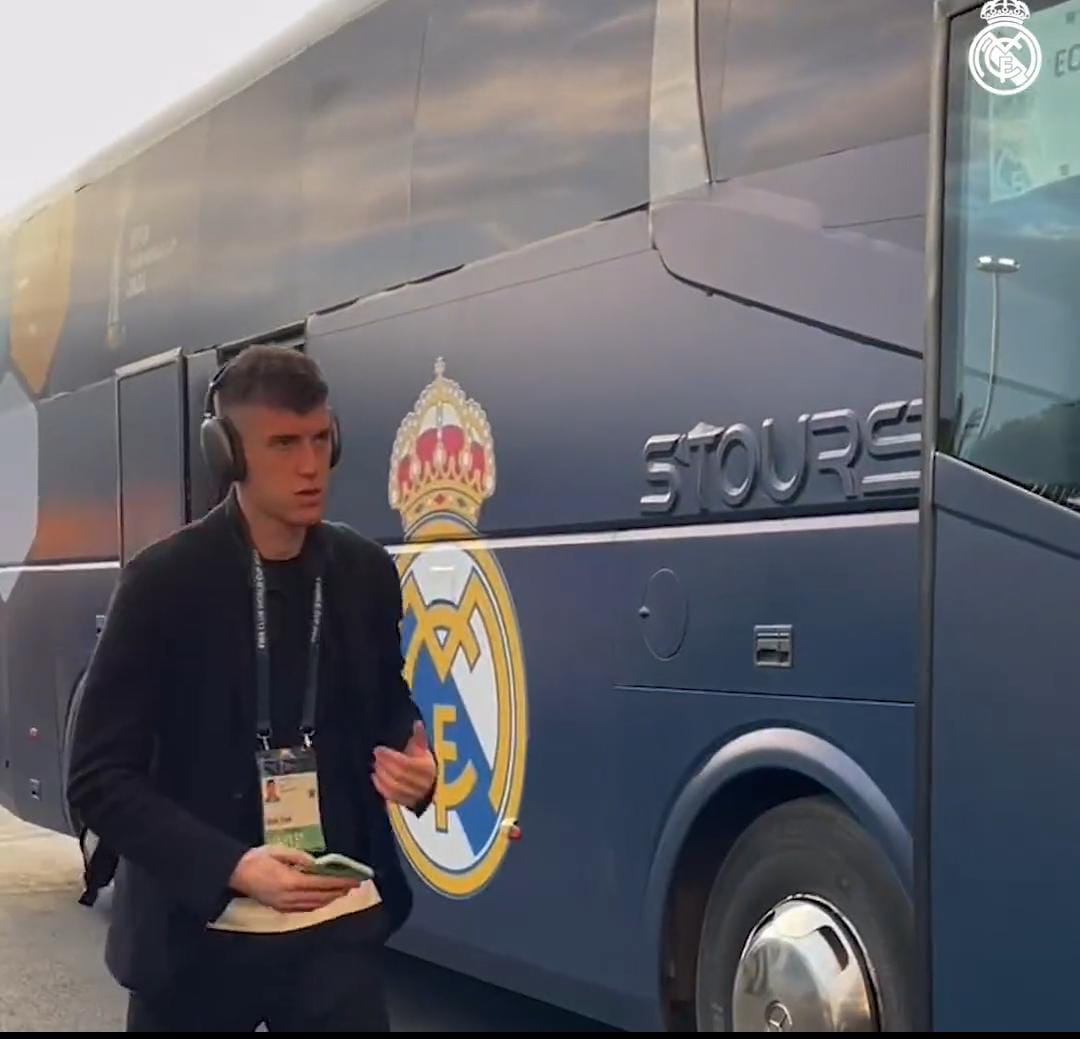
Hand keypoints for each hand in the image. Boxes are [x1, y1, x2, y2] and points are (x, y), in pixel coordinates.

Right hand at [228, 845, 360, 911]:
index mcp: (290, 881)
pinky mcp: (279, 908)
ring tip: (343, 892)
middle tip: (354, 885)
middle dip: (339, 892)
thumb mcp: (279, 851)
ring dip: (330, 900)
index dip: (339, 882)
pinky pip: (303, 909)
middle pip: (320, 897)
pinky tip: (323, 900)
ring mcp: (284, 905)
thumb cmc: (256, 859)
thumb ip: (299, 858)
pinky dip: (317, 905)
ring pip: (313, 905)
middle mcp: (289, 897)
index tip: (354, 879)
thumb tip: (316, 864)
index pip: (322, 884)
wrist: (235, 873)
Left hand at [372, 721, 435, 809]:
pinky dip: (381, 787)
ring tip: (375, 765)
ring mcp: (415, 795)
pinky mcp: (407, 803)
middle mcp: (423, 783)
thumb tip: (417, 723)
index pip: (406, 763)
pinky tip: (375, 777)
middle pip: (399, 775)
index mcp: (427, 767)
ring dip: (382, 775)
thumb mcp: (423, 750)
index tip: (379, 749)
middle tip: (375, 756)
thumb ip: (419, 737)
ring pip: (395, 787)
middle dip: (384, 764)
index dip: (390, 756)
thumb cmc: (423, 764)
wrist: (429, 786)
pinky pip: (392, 797)